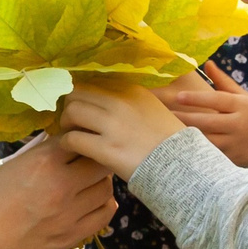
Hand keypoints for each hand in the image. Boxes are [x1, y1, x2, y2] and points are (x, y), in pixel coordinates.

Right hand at [0, 135, 116, 248]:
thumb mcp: (4, 167)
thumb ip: (34, 152)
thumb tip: (53, 136)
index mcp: (41, 161)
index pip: (78, 137)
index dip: (76, 138)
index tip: (70, 142)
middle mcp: (60, 184)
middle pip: (100, 161)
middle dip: (93, 158)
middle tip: (82, 161)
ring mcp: (68, 213)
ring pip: (106, 187)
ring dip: (98, 181)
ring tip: (84, 182)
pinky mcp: (70, 237)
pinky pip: (104, 214)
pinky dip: (102, 204)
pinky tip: (88, 202)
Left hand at [56, 84, 186, 179]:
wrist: (182, 166)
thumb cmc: (168, 140)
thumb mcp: (152, 107)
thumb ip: (129, 100)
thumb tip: (104, 100)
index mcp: (131, 90)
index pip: (93, 82)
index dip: (81, 94)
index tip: (79, 105)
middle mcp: (120, 102)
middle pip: (77, 93)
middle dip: (69, 106)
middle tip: (70, 121)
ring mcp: (112, 125)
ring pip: (71, 112)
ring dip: (65, 123)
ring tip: (70, 133)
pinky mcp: (106, 149)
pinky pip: (72, 139)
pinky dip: (66, 143)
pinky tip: (70, 149)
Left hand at [155, 60, 247, 174]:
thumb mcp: (243, 96)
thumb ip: (223, 81)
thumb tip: (208, 63)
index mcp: (240, 106)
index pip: (216, 100)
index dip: (197, 99)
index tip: (178, 96)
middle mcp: (238, 125)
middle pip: (207, 122)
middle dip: (185, 118)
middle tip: (165, 114)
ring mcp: (234, 144)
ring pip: (206, 140)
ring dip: (187, 135)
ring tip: (167, 129)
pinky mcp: (230, 158)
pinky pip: (210, 154)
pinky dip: (195, 149)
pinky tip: (179, 145)